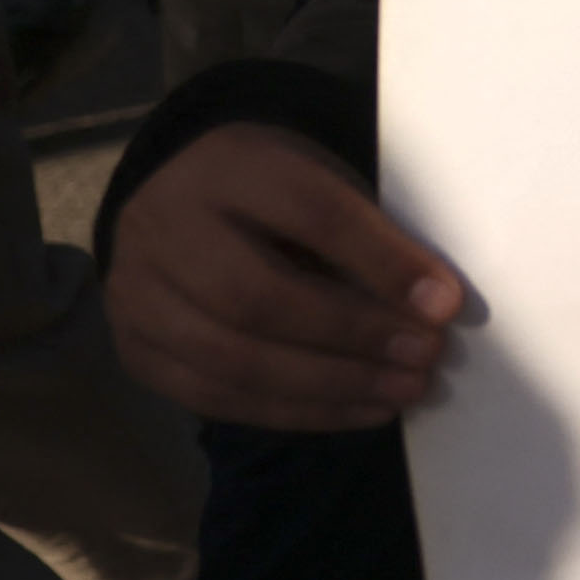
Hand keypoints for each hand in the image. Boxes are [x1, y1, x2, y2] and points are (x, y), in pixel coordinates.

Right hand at [103, 123, 465, 429]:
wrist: (176, 190)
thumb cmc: (273, 188)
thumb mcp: (320, 177)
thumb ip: (366, 231)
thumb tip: (435, 304)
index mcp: (228, 167)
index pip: (311, 214)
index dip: (382, 262)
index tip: (447, 303)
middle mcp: (165, 229)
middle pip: (258, 297)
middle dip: (352, 335)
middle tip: (424, 357)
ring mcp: (135, 294)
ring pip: (230, 358)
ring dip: (329, 386)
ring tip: (401, 392)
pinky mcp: (132, 350)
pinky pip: (211, 396)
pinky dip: (291, 412)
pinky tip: (354, 411)